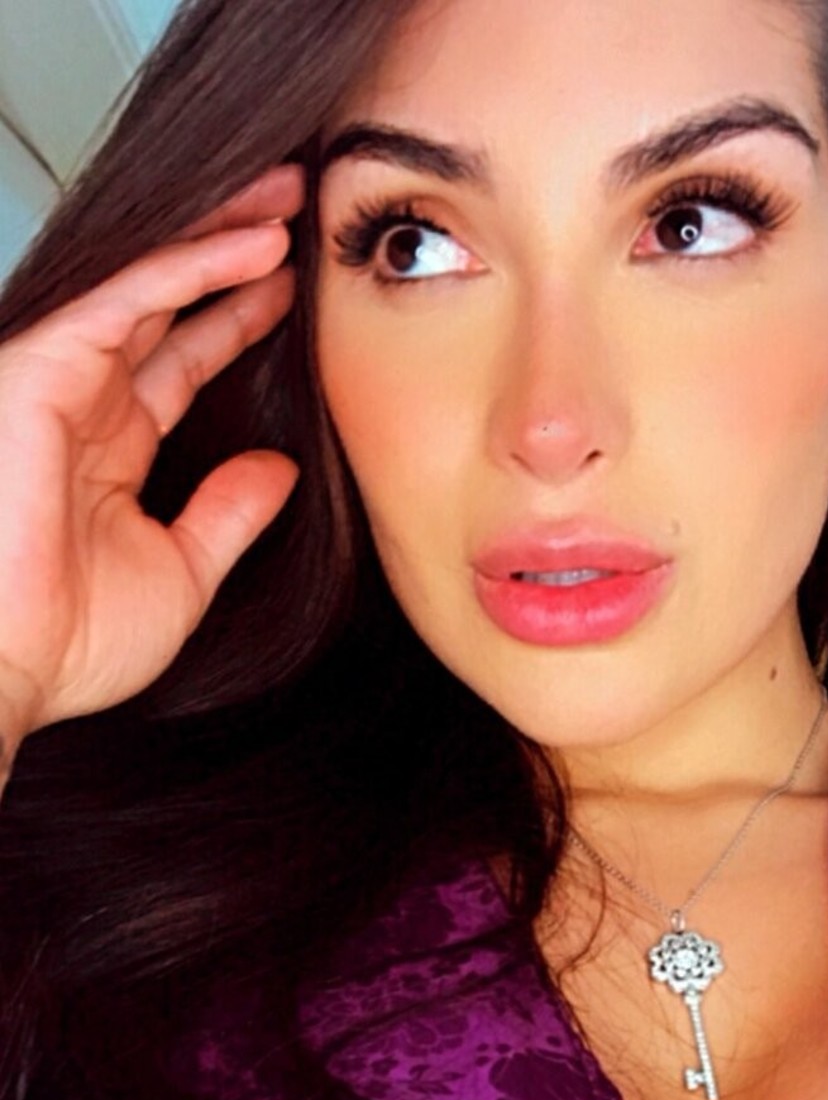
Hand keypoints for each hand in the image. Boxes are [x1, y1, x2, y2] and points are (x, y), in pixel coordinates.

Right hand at [0, 164, 304, 746]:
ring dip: (222, 239)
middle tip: (296, 215)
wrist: (5, 668)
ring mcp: (61, 380)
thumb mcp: (181, 575)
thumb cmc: (69, 641)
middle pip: (167, 307)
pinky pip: (131, 298)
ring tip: (287, 200)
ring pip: (152, 284)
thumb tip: (279, 470)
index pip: (181, 364)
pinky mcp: (44, 366)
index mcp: (109, 450)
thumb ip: (227, 515)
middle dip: (230, 259)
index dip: (235, 323)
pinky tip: (256, 245)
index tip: (290, 294)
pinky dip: (195, 266)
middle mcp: (84, 405)